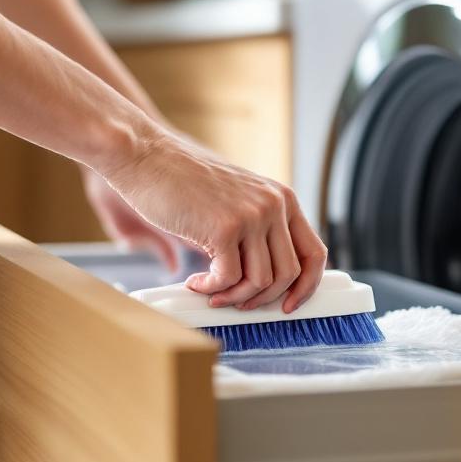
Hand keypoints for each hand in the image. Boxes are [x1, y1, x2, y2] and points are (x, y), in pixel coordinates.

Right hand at [97, 133, 327, 312]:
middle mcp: (274, 204)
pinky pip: (229, 279)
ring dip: (234, 297)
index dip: (306, 286)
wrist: (145, 156)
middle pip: (289, 274)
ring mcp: (252, 215)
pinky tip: (196, 282)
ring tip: (210, 291)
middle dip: (262, 299)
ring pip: (261, 281)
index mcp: (282, 197)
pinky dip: (212, 288)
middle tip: (236, 303)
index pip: (314, 252)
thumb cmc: (181, 180)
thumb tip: (265, 278)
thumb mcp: (234, 199)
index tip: (288, 305)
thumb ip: (256, 229)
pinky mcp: (225, 228)